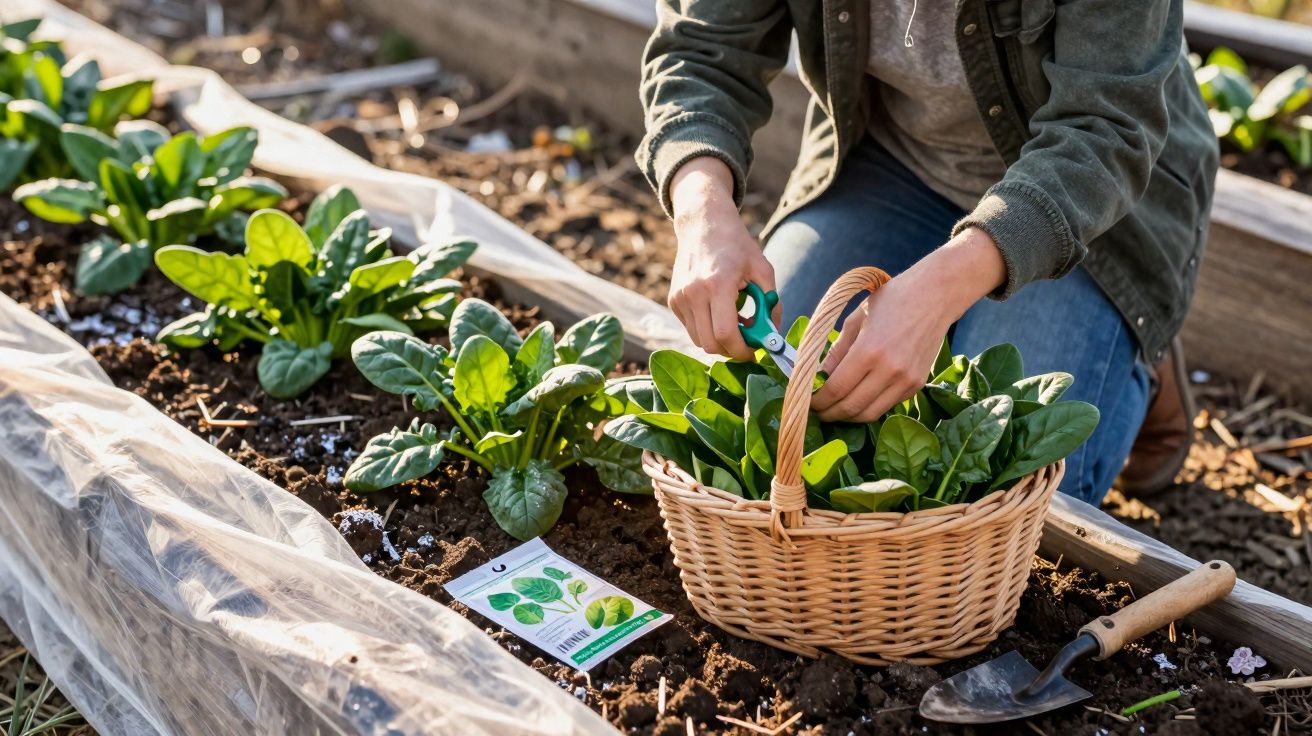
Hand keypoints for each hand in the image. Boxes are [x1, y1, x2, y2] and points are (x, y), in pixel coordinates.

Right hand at [668, 157, 777, 360]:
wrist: (703, 224)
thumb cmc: (736, 245)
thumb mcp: (762, 269)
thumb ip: (771, 302)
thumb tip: (775, 334)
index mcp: (718, 284)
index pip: (725, 333)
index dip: (741, 350)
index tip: (754, 351)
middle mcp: (693, 293)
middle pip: (709, 344)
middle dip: (730, 350)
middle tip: (747, 342)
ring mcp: (680, 297)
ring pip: (698, 340)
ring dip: (718, 340)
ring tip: (735, 323)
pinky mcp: (673, 300)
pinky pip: (691, 328)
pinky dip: (706, 329)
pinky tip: (719, 312)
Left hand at [811, 227, 1006, 421]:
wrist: (936, 296)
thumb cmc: (893, 300)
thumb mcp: (856, 318)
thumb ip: (837, 350)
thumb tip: (819, 375)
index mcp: (869, 351)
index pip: (836, 389)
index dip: (818, 401)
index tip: (807, 401)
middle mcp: (889, 370)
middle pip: (851, 407)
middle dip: (829, 413)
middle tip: (817, 410)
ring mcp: (906, 381)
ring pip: (870, 414)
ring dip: (848, 416)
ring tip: (835, 409)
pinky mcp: (917, 385)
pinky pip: (887, 406)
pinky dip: (869, 407)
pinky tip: (858, 399)